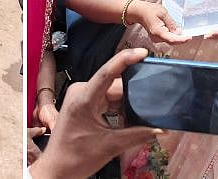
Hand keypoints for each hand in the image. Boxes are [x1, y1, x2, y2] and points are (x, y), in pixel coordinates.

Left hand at [29, 48, 162, 178]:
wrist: (57, 170)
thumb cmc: (75, 158)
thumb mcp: (109, 146)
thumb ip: (137, 135)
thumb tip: (160, 129)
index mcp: (83, 98)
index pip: (107, 72)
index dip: (125, 59)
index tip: (142, 52)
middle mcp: (81, 92)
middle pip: (114, 85)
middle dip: (134, 92)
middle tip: (154, 97)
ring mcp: (81, 97)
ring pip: (112, 93)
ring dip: (127, 103)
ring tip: (143, 112)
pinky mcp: (84, 104)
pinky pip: (107, 100)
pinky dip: (119, 108)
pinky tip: (130, 117)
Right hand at [128, 0, 190, 45]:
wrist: (139, 12)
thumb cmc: (149, 10)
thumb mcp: (163, 13)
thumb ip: (171, 23)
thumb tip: (179, 32)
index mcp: (158, 32)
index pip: (172, 39)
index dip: (182, 39)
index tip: (189, 37)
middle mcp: (156, 38)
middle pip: (172, 41)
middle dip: (181, 38)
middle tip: (189, 33)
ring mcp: (156, 39)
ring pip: (170, 40)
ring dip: (177, 36)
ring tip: (179, 29)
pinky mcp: (157, 38)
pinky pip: (167, 38)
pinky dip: (173, 35)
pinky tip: (174, 30)